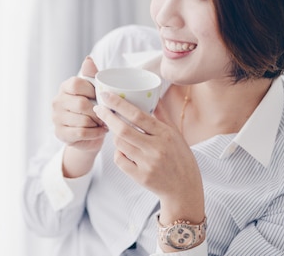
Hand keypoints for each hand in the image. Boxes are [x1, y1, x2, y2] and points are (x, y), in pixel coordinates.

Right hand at [52, 57, 107, 176]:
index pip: (77, 84)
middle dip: (98, 111)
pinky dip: (95, 133)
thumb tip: (88, 59)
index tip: (101, 98)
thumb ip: (92, 75)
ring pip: (83, 120)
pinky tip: (100, 131)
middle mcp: (57, 101)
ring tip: (103, 123)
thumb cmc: (91, 108)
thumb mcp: (94, 90)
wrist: (87, 134)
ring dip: (98, 123)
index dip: (92, 92)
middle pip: (81, 104)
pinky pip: (82, 133)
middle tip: (107, 115)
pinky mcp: (60, 133)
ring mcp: (56, 118)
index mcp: (65, 87)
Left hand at [94, 91, 203, 220]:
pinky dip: (118, 153)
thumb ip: (162, 115)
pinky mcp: (141, 177)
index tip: (106, 95)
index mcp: (165, 134)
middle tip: (98, 109)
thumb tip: (153, 95)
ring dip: (114, 135)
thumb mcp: (176, 134)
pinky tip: (123, 151)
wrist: (184, 189)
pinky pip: (120, 160)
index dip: (119, 104)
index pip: (138, 115)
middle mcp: (156, 148)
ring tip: (117, 132)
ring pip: (119, 144)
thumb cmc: (180, 157)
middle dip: (107, 117)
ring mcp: (148, 164)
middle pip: (123, 130)